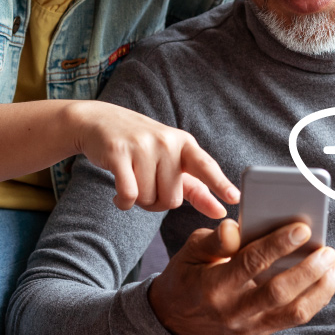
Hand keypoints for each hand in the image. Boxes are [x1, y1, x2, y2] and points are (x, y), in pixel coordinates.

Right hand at [64, 100, 237, 215]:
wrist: (100, 122)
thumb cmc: (142, 147)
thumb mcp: (172, 161)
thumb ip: (196, 189)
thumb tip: (221, 212)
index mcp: (185, 144)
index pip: (206, 166)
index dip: (220, 183)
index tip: (235, 197)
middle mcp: (167, 142)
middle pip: (172, 199)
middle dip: (158, 202)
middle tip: (147, 186)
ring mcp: (142, 146)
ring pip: (148, 199)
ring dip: (138, 201)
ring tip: (132, 182)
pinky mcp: (118, 153)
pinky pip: (128, 194)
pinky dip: (122, 202)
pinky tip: (118, 196)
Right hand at [148, 219, 334, 334]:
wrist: (175, 316)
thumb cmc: (188, 274)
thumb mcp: (191, 250)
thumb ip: (215, 239)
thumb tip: (236, 227)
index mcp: (214, 285)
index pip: (250, 264)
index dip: (278, 245)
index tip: (302, 228)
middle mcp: (233, 310)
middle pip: (278, 292)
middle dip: (308, 270)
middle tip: (328, 250)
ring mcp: (249, 325)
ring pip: (293, 311)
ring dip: (320, 288)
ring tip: (334, 264)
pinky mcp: (260, 331)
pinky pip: (294, 318)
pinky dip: (316, 298)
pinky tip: (327, 279)